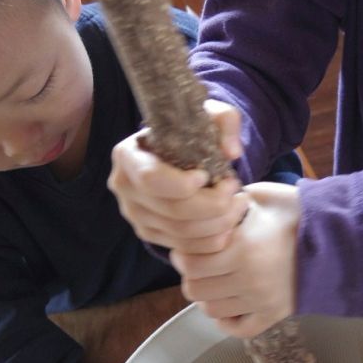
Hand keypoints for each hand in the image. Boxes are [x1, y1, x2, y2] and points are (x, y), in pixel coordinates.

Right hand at [108, 100, 247, 252]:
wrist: (182, 153)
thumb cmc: (192, 131)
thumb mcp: (209, 115)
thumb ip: (226, 121)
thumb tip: (232, 152)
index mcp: (128, 154)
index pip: (150, 179)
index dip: (183, 184)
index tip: (208, 175)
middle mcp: (124, 187)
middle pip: (171, 210)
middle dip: (213, 205)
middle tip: (236, 190)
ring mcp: (135, 214)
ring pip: (181, 232)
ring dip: (218, 223)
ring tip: (239, 204)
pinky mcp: (150, 234)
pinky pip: (184, 247)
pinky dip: (211, 240)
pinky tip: (229, 224)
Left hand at [170, 182, 300, 337]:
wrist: (338, 238)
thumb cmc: (297, 213)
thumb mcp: (261, 196)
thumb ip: (229, 200)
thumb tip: (206, 205)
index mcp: (243, 249)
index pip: (190, 263)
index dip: (181, 255)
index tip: (185, 247)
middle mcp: (249, 280)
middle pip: (195, 290)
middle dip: (191, 275)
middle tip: (197, 263)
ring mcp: (261, 301)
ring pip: (212, 310)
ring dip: (206, 296)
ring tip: (213, 280)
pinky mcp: (274, 315)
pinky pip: (239, 329)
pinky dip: (227, 320)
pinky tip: (228, 303)